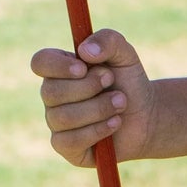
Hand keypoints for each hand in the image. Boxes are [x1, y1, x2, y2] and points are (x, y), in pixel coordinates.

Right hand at [31, 28, 156, 166]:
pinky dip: (98, 130)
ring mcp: (56, 123)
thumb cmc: (130, 83)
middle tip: (112, 82)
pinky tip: (115, 122)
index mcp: (60, 69)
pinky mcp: (66, 146)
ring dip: (98, 108)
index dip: (58, 66)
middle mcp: (53, 96)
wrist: (147, 116)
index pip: (40, 62)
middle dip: (88, 87)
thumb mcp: (125, 55)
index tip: (83, 67)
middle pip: (51, 92)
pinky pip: (70, 140)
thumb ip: (108, 40)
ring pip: (63, 117)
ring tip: (121, 102)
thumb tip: (85, 51)